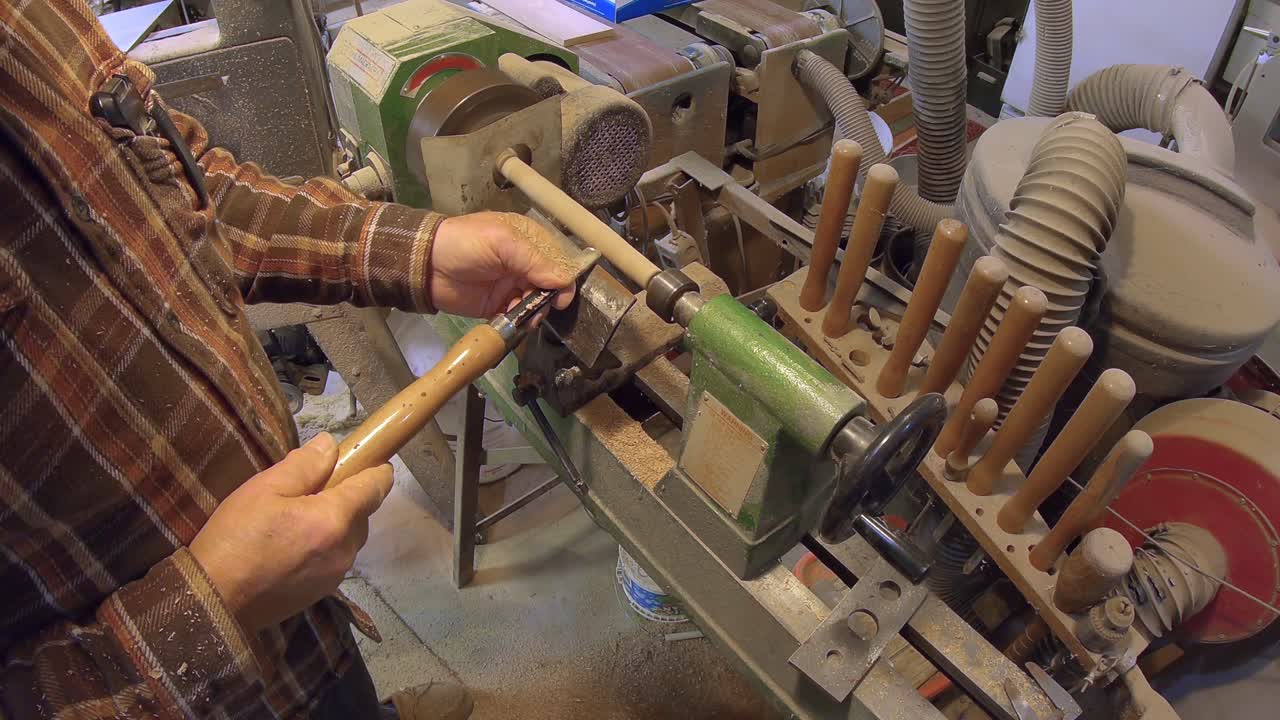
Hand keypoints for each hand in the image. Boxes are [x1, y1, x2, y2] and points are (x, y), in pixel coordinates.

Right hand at [189, 433, 392, 633]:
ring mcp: (336, 575)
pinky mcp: (322, 592)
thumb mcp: (264, 489)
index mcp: (334, 520)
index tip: (374, 459)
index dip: (377, 470)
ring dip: (335, 524)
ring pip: (349, 538)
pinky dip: (324, 546)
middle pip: (362, 513)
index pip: (374, 488)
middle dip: (347, 497)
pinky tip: (293, 545)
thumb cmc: (235, 540)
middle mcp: (344, 549)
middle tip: (312, 489)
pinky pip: (335, 559)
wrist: (213, 603)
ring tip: (297, 518)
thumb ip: (304, 465)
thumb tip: (329, 445)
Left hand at [429, 212, 576, 317]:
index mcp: (527, 240)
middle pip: (549, 284)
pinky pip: (518, 315)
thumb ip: (534, 261)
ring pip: (536, 301)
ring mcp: (511, 284)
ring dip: (535, 311)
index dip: (563, 279)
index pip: (557, 260)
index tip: (561, 298)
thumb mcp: (502, 243)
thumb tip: (565, 282)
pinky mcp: (498, 304)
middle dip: (548, 298)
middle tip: (537, 308)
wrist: (426, 265)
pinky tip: (516, 321)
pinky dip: (521, 320)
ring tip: (526, 317)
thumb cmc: (465, 244)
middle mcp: (523, 262)